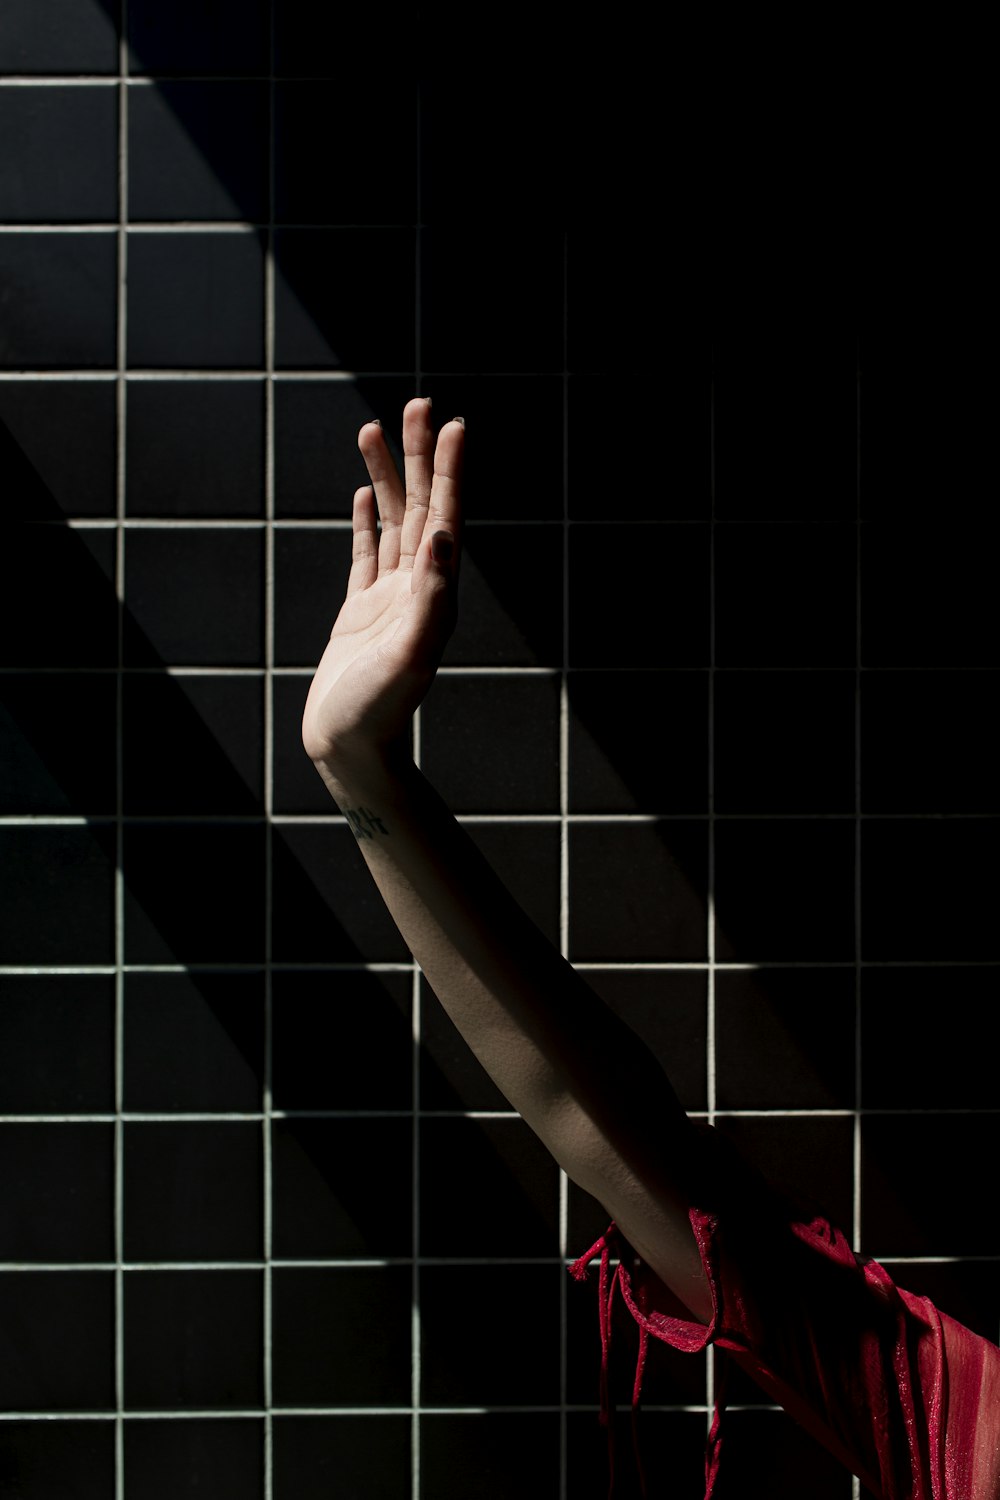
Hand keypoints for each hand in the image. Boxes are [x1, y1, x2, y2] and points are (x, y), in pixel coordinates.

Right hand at [302, 398, 462, 772]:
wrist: (349, 750)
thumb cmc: (378, 710)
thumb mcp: (409, 655)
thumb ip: (430, 598)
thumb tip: (445, 539)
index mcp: (434, 595)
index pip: (447, 519)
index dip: (450, 471)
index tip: (452, 425)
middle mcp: (417, 589)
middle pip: (422, 508)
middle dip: (419, 457)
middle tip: (417, 403)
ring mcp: (388, 598)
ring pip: (391, 523)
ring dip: (387, 477)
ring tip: (375, 429)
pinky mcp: (360, 612)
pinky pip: (365, 553)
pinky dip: (367, 520)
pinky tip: (367, 493)